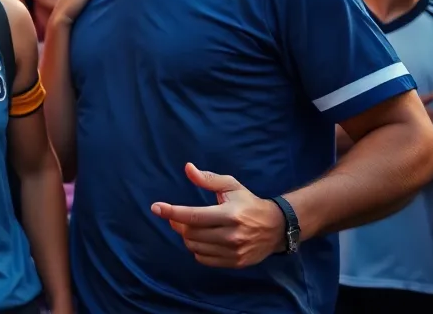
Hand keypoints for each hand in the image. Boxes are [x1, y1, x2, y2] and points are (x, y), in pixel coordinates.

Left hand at [151, 163, 285, 268]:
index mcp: (230, 214)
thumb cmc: (249, 203)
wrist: (276, 227)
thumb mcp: (231, 186)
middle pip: (191, 233)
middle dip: (178, 224)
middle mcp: (232, 235)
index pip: (194, 216)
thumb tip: (188, 168)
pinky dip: (197, 250)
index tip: (156, 208)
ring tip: (191, 227)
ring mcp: (234, 252)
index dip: (172, 212)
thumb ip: (208, 179)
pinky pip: (204, 259)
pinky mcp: (236, 263)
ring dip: (187, 237)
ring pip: (195, 247)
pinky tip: (202, 240)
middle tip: (176, 218)